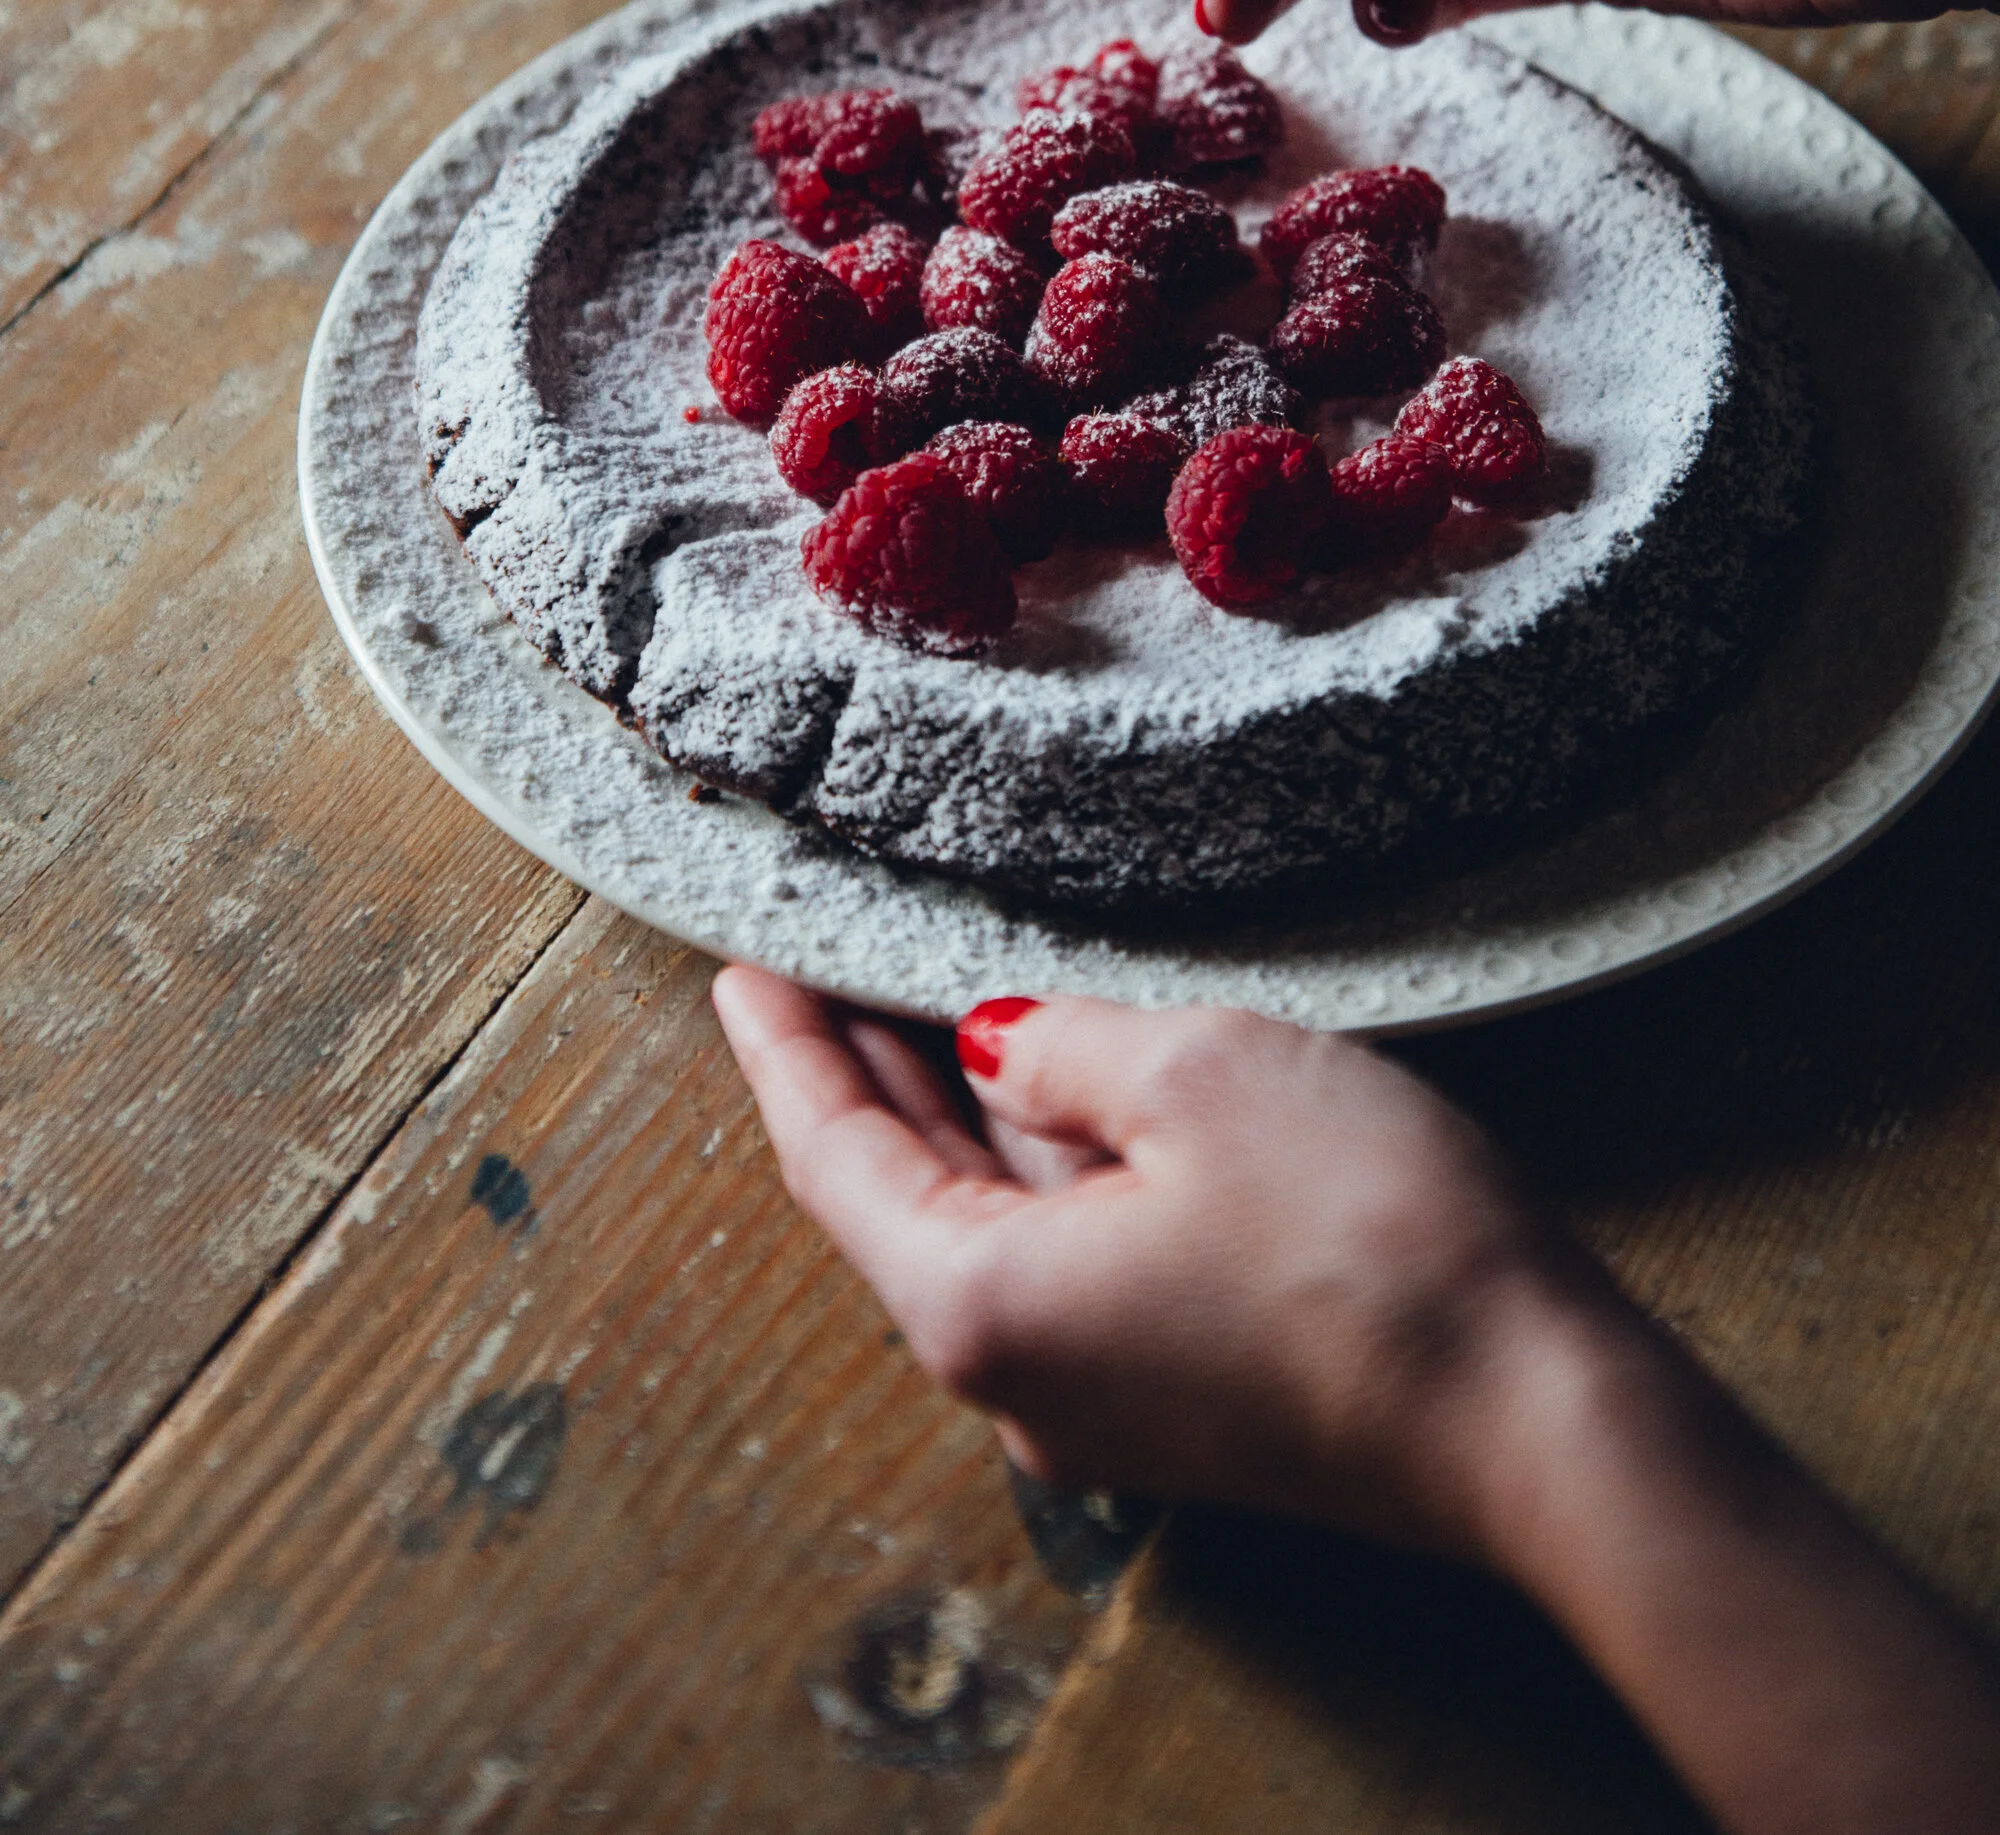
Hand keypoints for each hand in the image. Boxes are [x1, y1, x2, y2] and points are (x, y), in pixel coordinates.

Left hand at [710, 971, 1580, 1552]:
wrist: (1540, 1421)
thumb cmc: (1369, 1245)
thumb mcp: (1197, 1075)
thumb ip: (1063, 1048)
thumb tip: (999, 1046)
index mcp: (982, 1304)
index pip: (833, 1158)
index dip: (785, 1050)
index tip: (743, 969)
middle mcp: (1019, 1380)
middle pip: (897, 1199)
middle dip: (859, 1075)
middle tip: (818, 967)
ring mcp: (1102, 1402)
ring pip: (988, 1228)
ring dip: (952, 1116)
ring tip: (921, 1003)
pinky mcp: (1182, 1398)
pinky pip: (1069, 1260)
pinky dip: (1038, 1166)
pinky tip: (1050, 1093)